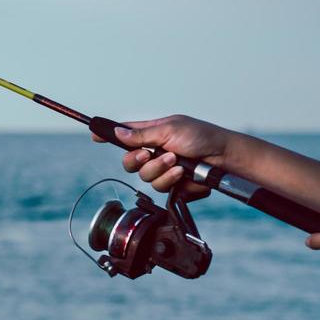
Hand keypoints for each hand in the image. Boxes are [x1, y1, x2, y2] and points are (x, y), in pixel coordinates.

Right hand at [90, 114, 231, 199]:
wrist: (224, 158)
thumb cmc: (202, 137)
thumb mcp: (169, 130)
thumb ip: (142, 135)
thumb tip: (118, 133)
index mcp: (152, 135)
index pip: (125, 135)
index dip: (109, 135)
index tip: (95, 135)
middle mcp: (155, 153)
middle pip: (130, 163)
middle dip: (140, 160)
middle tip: (152, 154)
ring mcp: (164, 171)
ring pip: (146, 179)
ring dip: (161, 170)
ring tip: (178, 163)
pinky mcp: (174, 187)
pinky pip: (162, 190)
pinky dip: (174, 181)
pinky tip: (185, 175)